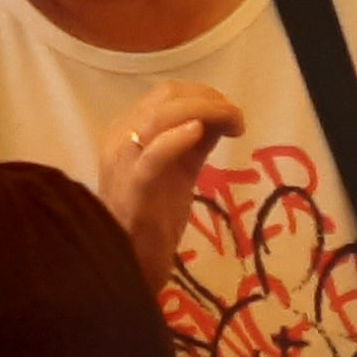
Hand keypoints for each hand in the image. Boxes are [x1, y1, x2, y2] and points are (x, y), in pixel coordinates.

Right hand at [97, 82, 241, 284]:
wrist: (130, 262)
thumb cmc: (153, 217)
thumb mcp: (177, 172)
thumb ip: (194, 143)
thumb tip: (223, 116)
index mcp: (127, 130)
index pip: (165, 95)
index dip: (202, 94)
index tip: (229, 110)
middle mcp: (121, 137)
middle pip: (166, 98)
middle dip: (208, 99)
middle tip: (236, 118)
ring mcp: (124, 161)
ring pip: (160, 117)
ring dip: (204, 111)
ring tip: (232, 122)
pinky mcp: (133, 187)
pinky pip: (152, 155)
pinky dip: (176, 138)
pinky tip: (198, 132)